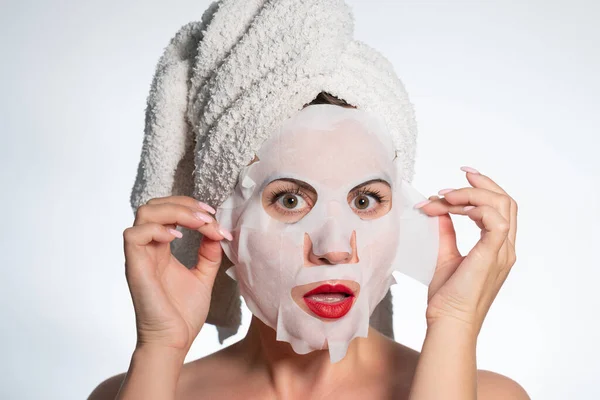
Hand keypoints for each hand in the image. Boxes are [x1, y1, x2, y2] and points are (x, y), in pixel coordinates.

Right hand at [122, 196, 231, 351]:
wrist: (175, 341)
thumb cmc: (183, 314)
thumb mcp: (203, 276)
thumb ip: (208, 253)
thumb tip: (217, 231)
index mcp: (161, 248)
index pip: (167, 211)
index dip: (190, 206)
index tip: (213, 216)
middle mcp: (148, 248)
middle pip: (154, 205)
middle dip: (184, 203)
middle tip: (208, 216)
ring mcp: (139, 256)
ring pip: (144, 213)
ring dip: (175, 211)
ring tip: (198, 223)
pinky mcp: (135, 267)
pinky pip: (133, 235)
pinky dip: (156, 229)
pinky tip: (177, 238)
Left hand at [416, 167, 517, 335]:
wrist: (447, 321)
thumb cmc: (448, 297)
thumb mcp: (445, 255)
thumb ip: (446, 232)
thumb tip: (438, 211)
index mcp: (496, 248)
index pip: (500, 208)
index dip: (482, 189)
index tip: (459, 179)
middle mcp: (504, 248)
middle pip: (506, 201)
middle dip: (482, 183)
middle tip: (459, 175)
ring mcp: (501, 252)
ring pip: (502, 205)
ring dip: (471, 194)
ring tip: (445, 196)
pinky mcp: (492, 255)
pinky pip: (495, 221)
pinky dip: (475, 207)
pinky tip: (453, 209)